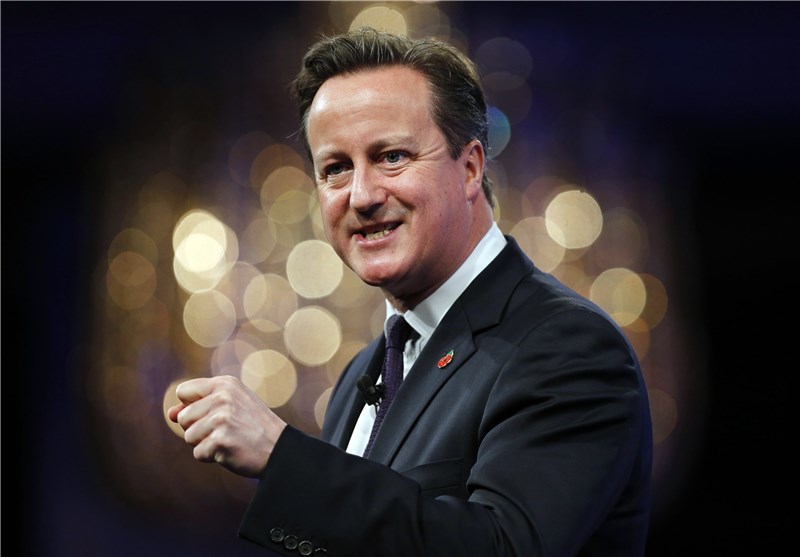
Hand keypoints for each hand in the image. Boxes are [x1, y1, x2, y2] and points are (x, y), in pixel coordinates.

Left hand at [167, 375, 286, 477]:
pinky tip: (230, 450)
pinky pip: (198, 453)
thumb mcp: (230, 405)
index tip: (211, 414)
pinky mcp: (221, 441)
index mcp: (225, 384)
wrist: (279, 447)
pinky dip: (211, 456)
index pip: (183, 391)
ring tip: (229, 439)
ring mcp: (222, 419)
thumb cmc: (252, 425)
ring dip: (205, 443)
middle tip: (225, 430)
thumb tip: (170, 413)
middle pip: (183, 417)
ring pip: (189, 436)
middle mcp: (222, 398)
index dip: (191, 407)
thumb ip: (199, 405)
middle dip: (198, 429)